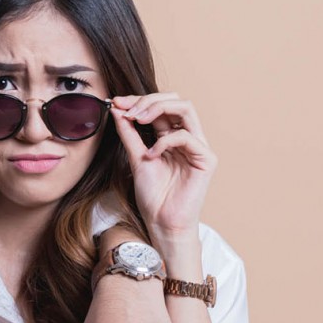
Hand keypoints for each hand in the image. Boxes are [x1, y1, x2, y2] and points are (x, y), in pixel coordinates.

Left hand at [110, 94, 216, 239]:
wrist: (161, 222)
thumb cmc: (152, 195)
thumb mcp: (135, 157)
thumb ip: (129, 133)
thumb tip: (118, 109)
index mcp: (171, 135)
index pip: (160, 105)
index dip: (138, 100)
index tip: (117, 102)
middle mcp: (187, 137)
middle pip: (175, 100)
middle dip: (148, 100)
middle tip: (128, 109)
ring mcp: (198, 146)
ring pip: (185, 109)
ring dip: (157, 108)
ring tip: (138, 119)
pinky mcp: (206, 159)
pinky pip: (186, 137)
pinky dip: (165, 140)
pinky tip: (151, 154)